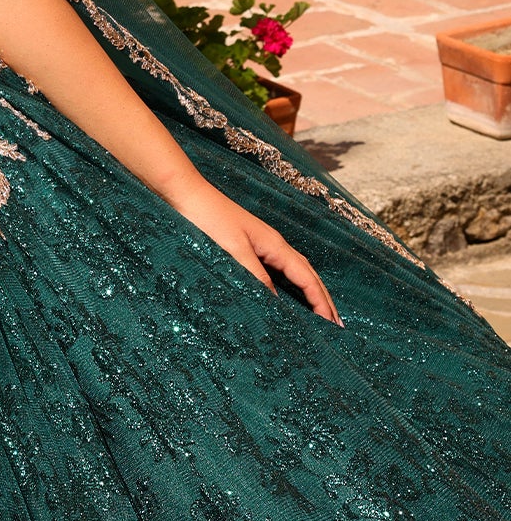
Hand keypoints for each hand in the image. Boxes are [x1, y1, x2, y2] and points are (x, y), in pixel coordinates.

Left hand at [164, 175, 342, 323]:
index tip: (334, 326)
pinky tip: (284, 298)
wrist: (183, 193)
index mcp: (275, 245)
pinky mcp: (246, 247)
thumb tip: (276, 304)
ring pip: (293, 273)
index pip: (308, 277)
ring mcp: (260, 245)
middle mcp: (272, 244)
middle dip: (323, 300)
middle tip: (336, 327)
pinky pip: (276, 271)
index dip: (322, 302)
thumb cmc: (207, 218)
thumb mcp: (233, 250)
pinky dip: (287, 287)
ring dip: (308, 294)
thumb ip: (255, 276)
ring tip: (319, 316)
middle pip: (307, 275)